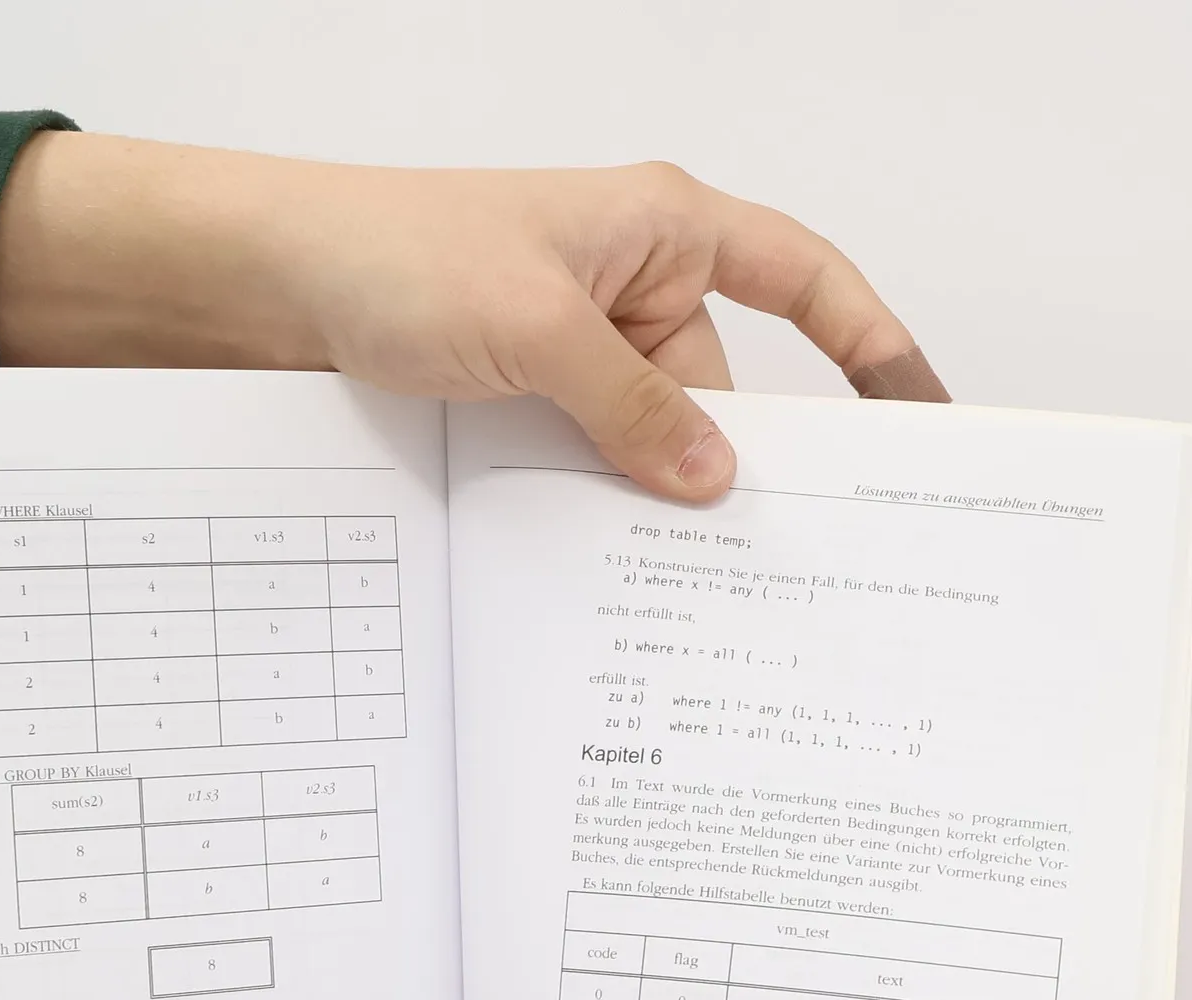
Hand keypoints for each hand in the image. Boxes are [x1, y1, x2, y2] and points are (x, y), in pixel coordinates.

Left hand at [0, 136, 943, 500]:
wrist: (269, 284)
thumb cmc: (398, 254)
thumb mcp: (538, 331)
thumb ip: (633, 409)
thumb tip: (712, 482)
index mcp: (665, 230)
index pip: (805, 283)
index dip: (874, 347)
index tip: (922, 421)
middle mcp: (632, 286)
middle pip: (724, 391)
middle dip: (734, 468)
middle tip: (777, 565)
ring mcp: (576, 350)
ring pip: (650, 443)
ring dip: (648, 498)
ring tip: (665, 576)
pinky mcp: (526, 399)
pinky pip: (588, 461)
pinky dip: (593, 504)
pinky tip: (595, 559)